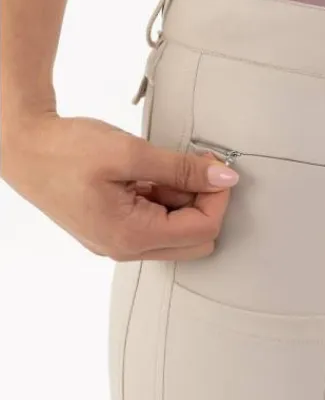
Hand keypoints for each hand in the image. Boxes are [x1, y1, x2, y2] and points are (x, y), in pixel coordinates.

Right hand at [1, 114, 239, 260]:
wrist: (25, 150)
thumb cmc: (68, 150)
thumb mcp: (130, 154)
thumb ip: (182, 169)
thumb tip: (225, 177)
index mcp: (132, 236)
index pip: (202, 230)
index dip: (218, 197)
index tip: (215, 166)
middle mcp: (128, 249)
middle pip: (195, 240)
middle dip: (204, 203)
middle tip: (192, 168)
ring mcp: (121, 243)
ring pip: (178, 233)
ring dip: (183, 200)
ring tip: (161, 167)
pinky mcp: (117, 231)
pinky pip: (157, 224)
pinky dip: (165, 200)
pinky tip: (150, 176)